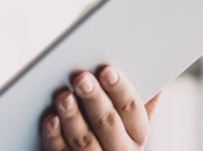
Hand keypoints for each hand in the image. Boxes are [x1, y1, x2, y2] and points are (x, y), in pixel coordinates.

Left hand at [40, 65, 161, 150]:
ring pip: (85, 140)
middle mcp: (120, 149)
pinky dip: (55, 136)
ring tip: (63, 96)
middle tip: (81, 78)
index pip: (132, 108)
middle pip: (108, 123)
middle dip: (94, 99)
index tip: (107, 70)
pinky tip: (50, 118)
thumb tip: (152, 60)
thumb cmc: (111, 131)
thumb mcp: (130, 120)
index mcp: (137, 132)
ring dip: (73, 117)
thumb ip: (140, 97)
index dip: (120, 89)